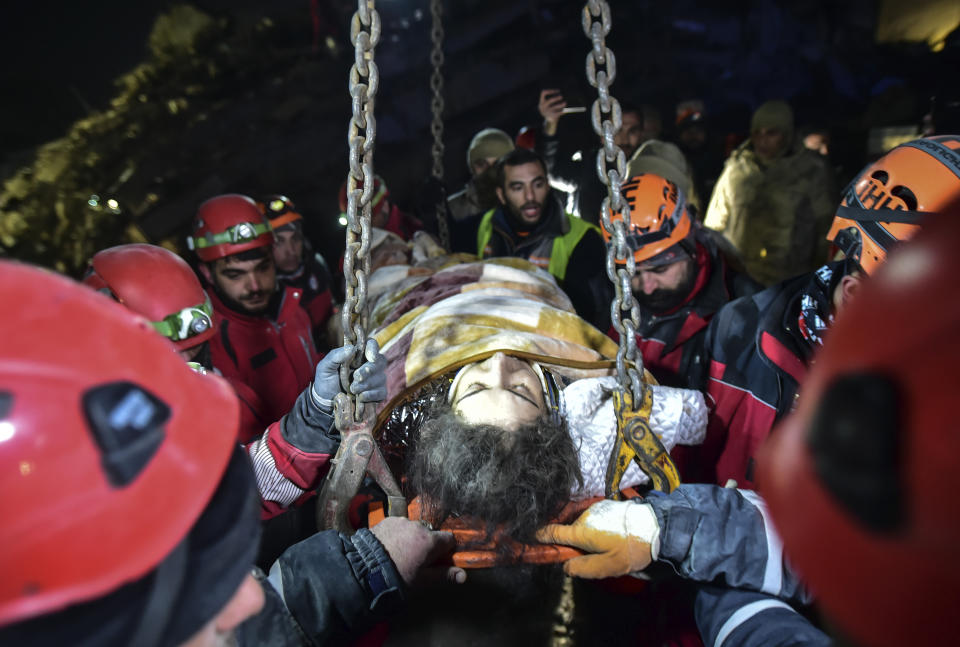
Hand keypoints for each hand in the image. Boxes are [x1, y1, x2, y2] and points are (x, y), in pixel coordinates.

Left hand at [311, 339, 386, 409]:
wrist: (326, 402)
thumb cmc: (326, 381)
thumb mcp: (325, 367)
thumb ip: (335, 356)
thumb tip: (351, 348)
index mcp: (358, 355)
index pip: (372, 345)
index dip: (373, 349)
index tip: (370, 357)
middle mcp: (369, 365)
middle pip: (380, 361)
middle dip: (368, 370)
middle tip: (355, 377)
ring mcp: (375, 379)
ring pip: (380, 377)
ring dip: (366, 384)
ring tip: (352, 389)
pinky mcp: (378, 393)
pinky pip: (382, 392)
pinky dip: (371, 395)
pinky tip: (360, 397)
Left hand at [371, 517, 466, 585]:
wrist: (364, 571)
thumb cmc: (396, 578)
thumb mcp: (422, 581)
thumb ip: (444, 575)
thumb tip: (464, 576)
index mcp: (429, 541)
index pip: (449, 538)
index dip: (445, 549)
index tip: (438, 558)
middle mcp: (417, 526)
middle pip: (430, 533)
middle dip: (426, 543)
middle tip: (415, 559)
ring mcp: (400, 521)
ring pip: (413, 528)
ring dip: (411, 537)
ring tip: (398, 554)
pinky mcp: (386, 521)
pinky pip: (398, 526)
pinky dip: (397, 534)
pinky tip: (388, 547)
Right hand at [536, 500, 658, 578]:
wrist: (655, 527)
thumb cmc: (630, 549)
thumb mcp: (606, 567)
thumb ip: (582, 568)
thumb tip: (565, 567)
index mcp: (580, 532)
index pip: (551, 532)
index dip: (540, 536)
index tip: (531, 539)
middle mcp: (583, 516)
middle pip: (566, 528)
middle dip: (568, 540)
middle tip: (580, 555)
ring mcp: (594, 508)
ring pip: (579, 522)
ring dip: (581, 533)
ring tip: (599, 546)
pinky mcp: (604, 504)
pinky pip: (590, 516)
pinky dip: (591, 525)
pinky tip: (606, 535)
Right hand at [538, 89, 566, 134]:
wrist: (549, 122)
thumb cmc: (550, 110)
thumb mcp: (549, 105)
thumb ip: (552, 99)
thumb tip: (560, 95)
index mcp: (541, 103)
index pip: (543, 93)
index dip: (550, 91)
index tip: (558, 91)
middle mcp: (543, 107)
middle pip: (550, 100)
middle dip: (556, 98)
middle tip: (561, 96)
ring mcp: (547, 112)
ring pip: (555, 107)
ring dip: (561, 104)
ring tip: (565, 103)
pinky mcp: (552, 116)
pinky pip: (558, 113)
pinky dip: (562, 111)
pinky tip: (565, 111)